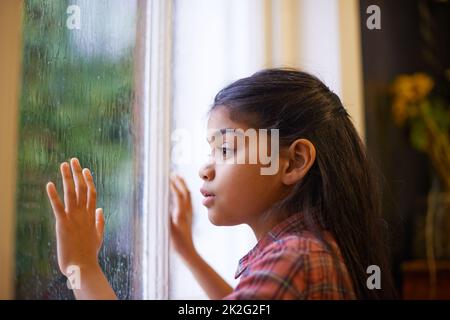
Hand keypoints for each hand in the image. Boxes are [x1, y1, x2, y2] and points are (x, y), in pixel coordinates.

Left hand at [46, 158, 104, 275]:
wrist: (83, 266)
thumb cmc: (89, 254)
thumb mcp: (99, 236)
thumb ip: (100, 221)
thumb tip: (101, 209)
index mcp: (91, 216)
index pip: (91, 193)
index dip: (88, 180)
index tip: (85, 169)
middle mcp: (84, 213)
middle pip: (82, 188)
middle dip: (78, 173)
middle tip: (74, 160)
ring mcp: (74, 218)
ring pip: (72, 193)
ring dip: (68, 177)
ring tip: (64, 164)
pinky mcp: (63, 224)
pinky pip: (58, 206)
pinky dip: (53, 195)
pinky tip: (49, 184)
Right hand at [169, 174, 195, 259]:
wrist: (187, 251)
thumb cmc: (177, 242)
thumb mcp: (170, 230)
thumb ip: (167, 218)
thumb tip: (163, 206)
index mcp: (182, 213)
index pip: (179, 195)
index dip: (173, 186)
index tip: (167, 178)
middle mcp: (187, 211)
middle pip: (185, 192)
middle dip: (179, 182)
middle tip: (172, 174)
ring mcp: (188, 213)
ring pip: (187, 196)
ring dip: (182, 186)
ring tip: (177, 178)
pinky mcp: (188, 216)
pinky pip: (187, 200)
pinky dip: (183, 192)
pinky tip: (179, 192)